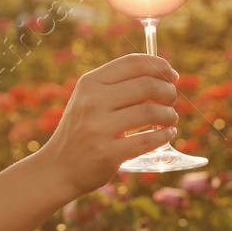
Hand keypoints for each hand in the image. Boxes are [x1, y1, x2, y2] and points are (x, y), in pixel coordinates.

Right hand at [36, 53, 181, 198]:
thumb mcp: (89, 99)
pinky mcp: (107, 153)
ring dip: (169, 114)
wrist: (59, 167)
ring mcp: (98, 128)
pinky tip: (168, 134)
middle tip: (171, 100)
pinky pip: (147, 140)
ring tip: (170, 118)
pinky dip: (164, 135)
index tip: (171, 76)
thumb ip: (119, 84)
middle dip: (168, 92)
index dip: (159, 66)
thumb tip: (164, 74)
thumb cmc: (83, 129)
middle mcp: (92, 102)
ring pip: (150, 112)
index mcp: (89, 83)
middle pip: (146, 85)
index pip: (132, 63)